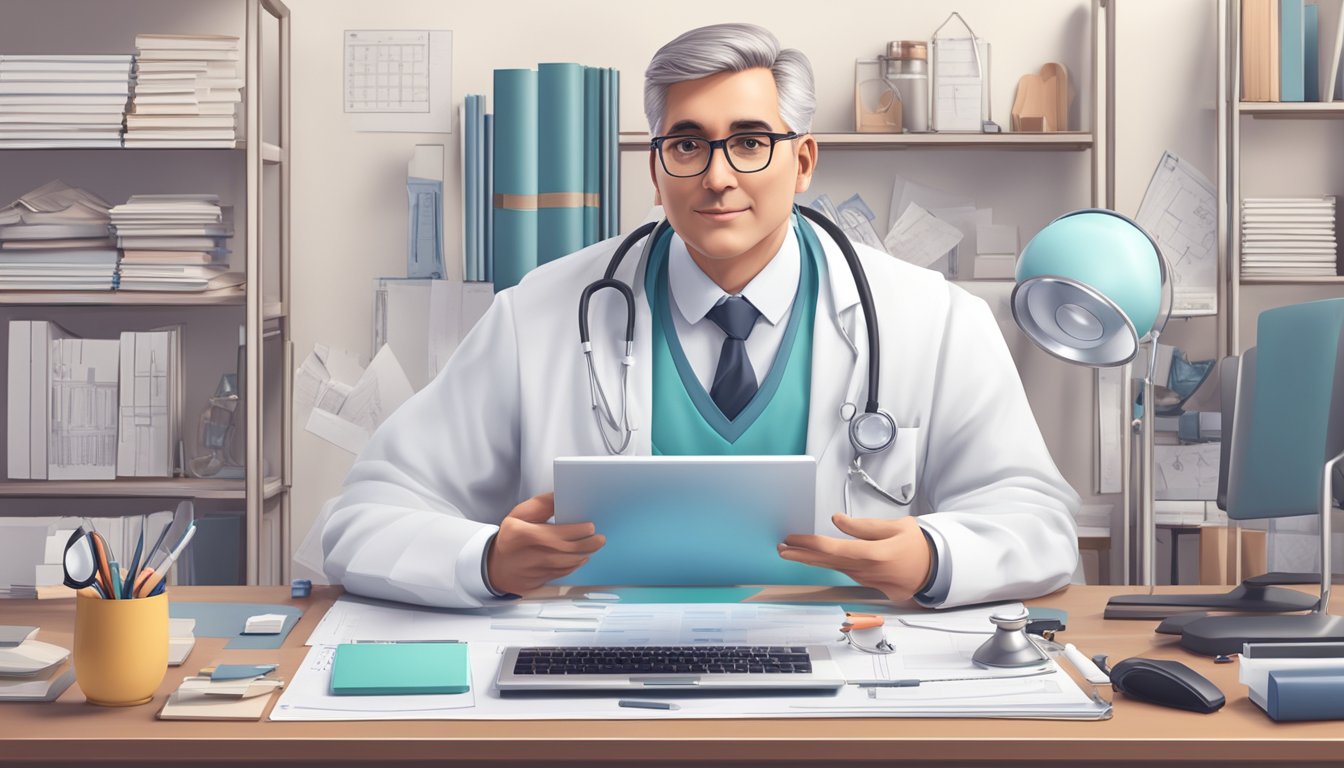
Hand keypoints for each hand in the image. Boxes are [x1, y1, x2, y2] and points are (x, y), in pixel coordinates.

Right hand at [485, 492, 604, 595]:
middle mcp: (530, 554)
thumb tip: (561, 496)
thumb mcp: (518, 515)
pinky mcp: (541, 580)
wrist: (495, 567)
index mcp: (523, 534)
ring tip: (593, 546)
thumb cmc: (510, 537)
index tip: (590, 526)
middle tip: (600, 538)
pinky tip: (581, 557)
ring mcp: (536, 570)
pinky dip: (575, 564)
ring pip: (568, 564)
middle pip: (567, 551)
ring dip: (584, 555)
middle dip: (588, 544)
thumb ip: (540, 505)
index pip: (557, 534)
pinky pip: (564, 572)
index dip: (577, 531)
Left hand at [777, 514, 932, 601]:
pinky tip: (815, 559)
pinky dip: (827, 565)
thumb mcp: (896, 526)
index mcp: (874, 554)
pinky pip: (844, 572)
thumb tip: (838, 520)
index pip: (833, 548)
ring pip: (833, 568)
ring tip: (791, 552)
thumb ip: (864, 526)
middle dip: (801, 555)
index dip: (809, 544)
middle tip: (781, 548)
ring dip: (811, 560)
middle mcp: (867, 570)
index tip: (792, 539)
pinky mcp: (868, 584)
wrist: (935, 570)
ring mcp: (866, 579)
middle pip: (826, 562)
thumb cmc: (917, 546)